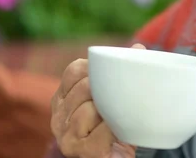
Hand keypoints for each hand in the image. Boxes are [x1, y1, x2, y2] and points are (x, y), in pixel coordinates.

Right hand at [51, 43, 144, 157]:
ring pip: (90, 109)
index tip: (116, 76)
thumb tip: (137, 48)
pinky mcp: (81, 151)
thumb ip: (119, 74)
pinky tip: (120, 130)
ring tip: (120, 117)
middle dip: (108, 90)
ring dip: (112, 111)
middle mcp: (58, 116)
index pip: (74, 70)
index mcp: (63, 98)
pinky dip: (114, 129)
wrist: (116, 157)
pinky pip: (100, 132)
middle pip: (84, 88)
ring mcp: (67, 136)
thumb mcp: (112, 97)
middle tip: (122, 99)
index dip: (97, 68)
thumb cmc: (116, 125)